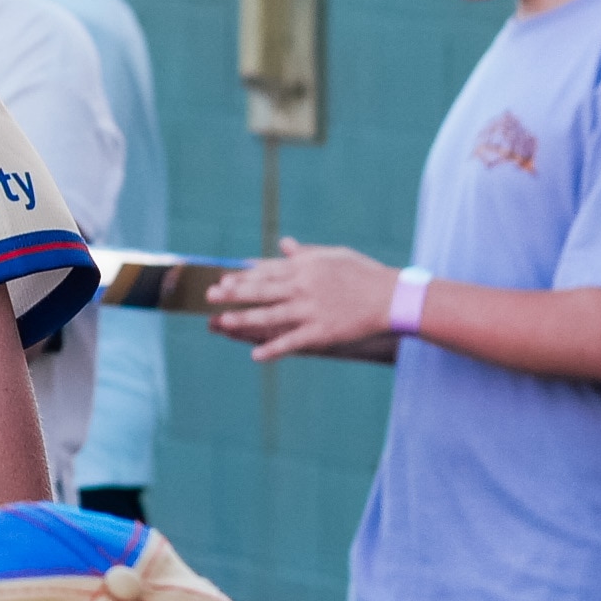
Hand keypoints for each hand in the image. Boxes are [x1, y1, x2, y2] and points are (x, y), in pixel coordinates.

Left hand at [209, 238, 400, 360]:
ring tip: (221, 322)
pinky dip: (273, 349)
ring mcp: (311, 310)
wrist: (391, 297)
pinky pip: (291, 341)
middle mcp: (304, 286)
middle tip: (209, 295)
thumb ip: (305, 253)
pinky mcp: (321, 331)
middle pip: (261, 289)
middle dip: (233, 293)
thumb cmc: (363, 274)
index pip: (267, 270)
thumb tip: (284, 244)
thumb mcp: (334, 256)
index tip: (221, 278)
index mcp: (306, 267)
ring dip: (243, 319)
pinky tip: (255, 356)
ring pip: (270, 315)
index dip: (242, 275)